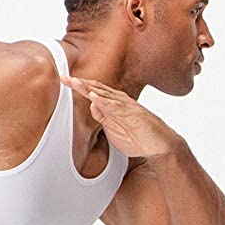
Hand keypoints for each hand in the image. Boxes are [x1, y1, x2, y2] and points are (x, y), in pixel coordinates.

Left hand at [59, 74, 179, 159]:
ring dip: (89, 89)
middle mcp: (120, 102)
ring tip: (75, 83)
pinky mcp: (134, 114)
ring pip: (105, 95)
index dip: (79, 87)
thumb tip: (92, 106)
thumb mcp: (114, 129)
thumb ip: (103, 118)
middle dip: (80, 84)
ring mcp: (127, 107)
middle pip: (97, 89)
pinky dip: (105, 102)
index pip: (94, 92)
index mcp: (114, 105)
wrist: (160, 146)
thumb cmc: (139, 138)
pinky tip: (94, 98)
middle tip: (64, 77)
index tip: (65, 81)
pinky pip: (117, 107)